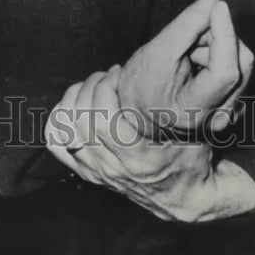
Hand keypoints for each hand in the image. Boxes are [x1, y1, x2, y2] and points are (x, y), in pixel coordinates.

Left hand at [45, 67, 254, 221]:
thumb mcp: (197, 128)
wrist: (186, 198)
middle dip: (93, 84)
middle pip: (80, 116)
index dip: (107, 86)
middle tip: (111, 74)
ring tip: (97, 87)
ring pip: (65, 125)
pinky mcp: (87, 170)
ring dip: (77, 97)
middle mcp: (110, 166)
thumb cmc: (193, 154)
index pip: (101, 117)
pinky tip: (80, 106)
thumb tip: (196, 56)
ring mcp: (95, 170)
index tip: (123, 71)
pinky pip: (57, 142)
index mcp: (136, 156)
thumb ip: (192, 102)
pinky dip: (62, 118)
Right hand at [117, 0, 253, 136]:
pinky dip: (219, 57)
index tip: (218, 5)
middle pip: (238, 63)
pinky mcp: (232, 106)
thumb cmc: (141, 87)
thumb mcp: (158, 51)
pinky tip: (198, 65)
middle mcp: (217, 118)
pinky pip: (237, 69)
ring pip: (240, 63)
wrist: (136, 113)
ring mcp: (227, 115)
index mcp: (193, 111)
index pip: (225, 71)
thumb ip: (188, 23)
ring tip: (188, 56)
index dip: (224, 34)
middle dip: (215, 39)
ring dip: (215, 48)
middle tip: (188, 39)